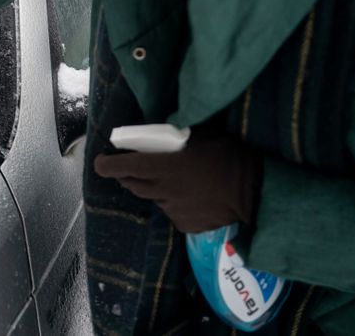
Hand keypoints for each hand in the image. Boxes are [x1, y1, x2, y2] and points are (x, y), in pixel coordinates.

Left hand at [93, 128, 263, 232]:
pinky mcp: (185, 224)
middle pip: (132, 185)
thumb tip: (158, 130)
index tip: (100, 162)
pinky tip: (190, 198)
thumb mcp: (200, 135)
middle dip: (127, 176)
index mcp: (161, 166)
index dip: (106, 165)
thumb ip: (174, 136)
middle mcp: (161, 190)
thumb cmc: (227, 156)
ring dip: (154, 190)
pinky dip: (175, 205)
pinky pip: (173, 213)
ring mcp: (173, 209)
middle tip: (132, 168)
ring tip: (171, 181)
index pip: (121, 167)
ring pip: (153, 199)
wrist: (255, 192)